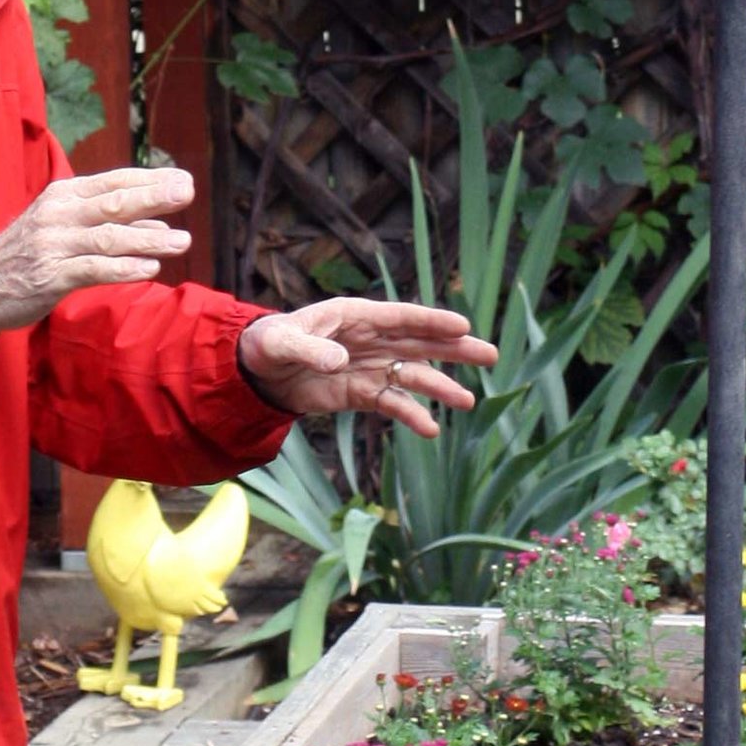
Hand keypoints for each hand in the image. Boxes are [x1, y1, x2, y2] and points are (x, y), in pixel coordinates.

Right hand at [0, 168, 194, 334]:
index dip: (149, 180)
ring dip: (148, 238)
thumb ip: (108, 221)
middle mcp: (58, 214)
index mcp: (63, 195)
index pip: (112, 181)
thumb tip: (158, 221)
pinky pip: (93, 269)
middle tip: (186, 193)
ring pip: (108, 237)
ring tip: (181, 241)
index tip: (183, 179)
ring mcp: (53, 244)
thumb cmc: (28, 253)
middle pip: (113, 202)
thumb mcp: (63, 225)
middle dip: (153, 197)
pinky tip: (150, 269)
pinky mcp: (50, 275)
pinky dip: (123, 269)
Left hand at [237, 301, 497, 437]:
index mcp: (355, 316)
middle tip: (489, 355)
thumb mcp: (280, 343)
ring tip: (467, 401)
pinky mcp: (361, 394)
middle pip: (420, 343)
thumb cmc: (267, 344)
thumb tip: (339, 361)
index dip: (431, 320)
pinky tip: (430, 429)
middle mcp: (370, 340)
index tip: (463, 324)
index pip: (401, 317)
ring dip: (440, 387)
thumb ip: (308, 350)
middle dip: (454, 349)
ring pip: (413, 376)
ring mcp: (369, 368)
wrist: (256, 374)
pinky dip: (410, 416)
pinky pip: (391, 404)